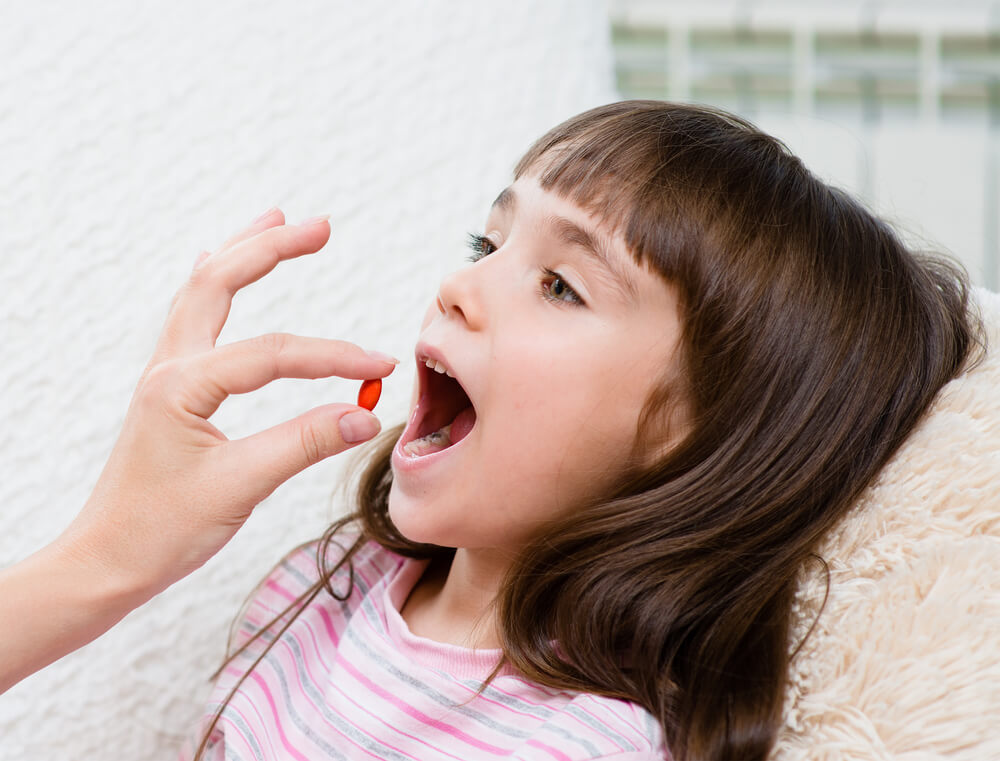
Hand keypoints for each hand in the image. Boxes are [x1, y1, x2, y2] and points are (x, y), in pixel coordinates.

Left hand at [57, 208, 397, 599]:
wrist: (108, 560)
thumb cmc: (162, 529)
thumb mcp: (240, 487)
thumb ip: (305, 444)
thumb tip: (365, 415)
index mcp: (182, 385)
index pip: (272, 354)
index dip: (334, 357)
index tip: (380, 369)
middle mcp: (170, 368)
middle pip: (219, 280)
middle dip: (270, 247)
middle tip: (320, 226)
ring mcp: (167, 374)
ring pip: (201, 290)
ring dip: (241, 251)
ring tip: (278, 221)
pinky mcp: (173, 389)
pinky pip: (194, 316)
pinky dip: (218, 283)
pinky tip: (226, 269)